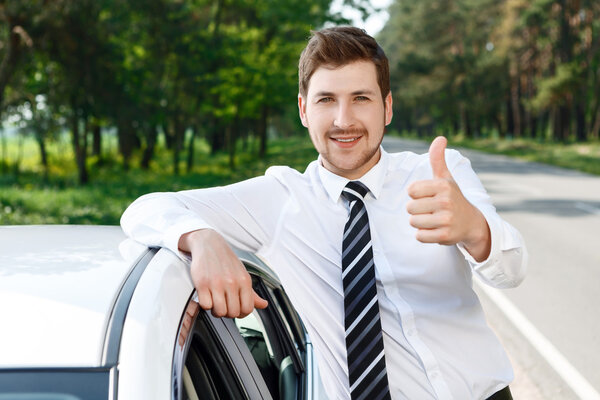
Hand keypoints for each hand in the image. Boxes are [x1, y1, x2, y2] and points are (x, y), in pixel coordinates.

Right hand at [179, 229, 267, 317]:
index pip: (248, 309)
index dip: (241, 314)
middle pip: (233, 313)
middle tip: (224, 305)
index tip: (236, 310)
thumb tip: (263, 304)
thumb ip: (252, 292)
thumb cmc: (225, 260)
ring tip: (215, 302)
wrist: (209, 243)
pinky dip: (205, 305)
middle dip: (228, 312)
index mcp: (244, 280)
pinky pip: (205, 305)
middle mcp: (232, 282)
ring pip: (220, 311)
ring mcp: (217, 283)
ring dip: (216, 310)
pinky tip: (207, 297)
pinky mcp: (202, 283)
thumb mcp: (242, 273)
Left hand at [406, 136, 490, 260]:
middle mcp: (446, 201)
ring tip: (433, 219)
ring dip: (420, 223)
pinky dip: (424, 235)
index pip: (411, 190)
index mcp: (443, 185)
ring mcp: (446, 219)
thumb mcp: (446, 178)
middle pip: (410, 207)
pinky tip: (436, 230)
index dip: (416, 194)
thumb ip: (438, 159)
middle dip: (417, 210)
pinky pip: (419, 236)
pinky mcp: (445, 236)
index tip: (428, 196)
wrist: (472, 223)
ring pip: (413, 222)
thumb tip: (440, 138)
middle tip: (431, 210)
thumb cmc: (453, 198)